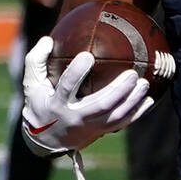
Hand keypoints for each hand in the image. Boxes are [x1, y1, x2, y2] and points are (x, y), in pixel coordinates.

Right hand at [20, 36, 151, 154]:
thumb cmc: (40, 103)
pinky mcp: (100, 131)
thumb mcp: (31, 84)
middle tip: (132, 74)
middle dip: (118, 90)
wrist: (46, 139)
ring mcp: (90, 127)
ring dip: (132, 101)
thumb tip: (47, 39)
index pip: (67, 87)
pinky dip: (137, 113)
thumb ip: (35, 60)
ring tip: (144, 83)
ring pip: (115, 116)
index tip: (87, 56)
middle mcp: (75, 117)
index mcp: (58, 103)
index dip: (77, 72)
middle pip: (100, 104)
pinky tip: (149, 100)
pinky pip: (122, 123)